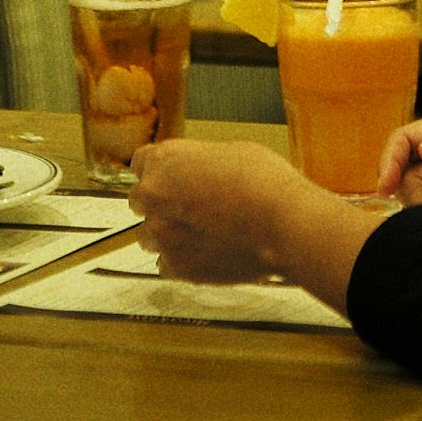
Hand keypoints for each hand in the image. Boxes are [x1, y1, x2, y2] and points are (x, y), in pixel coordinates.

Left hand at [126, 138, 296, 282]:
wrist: (282, 224)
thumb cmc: (263, 184)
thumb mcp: (229, 152)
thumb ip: (198, 163)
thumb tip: (197, 172)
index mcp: (164, 162)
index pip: (139, 163)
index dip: (159, 171)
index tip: (169, 178)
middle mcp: (154, 198)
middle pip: (140, 200)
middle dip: (160, 203)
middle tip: (190, 206)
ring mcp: (163, 236)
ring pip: (149, 236)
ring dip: (168, 234)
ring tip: (202, 232)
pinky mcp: (178, 268)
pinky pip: (165, 264)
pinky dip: (181, 260)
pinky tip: (206, 252)